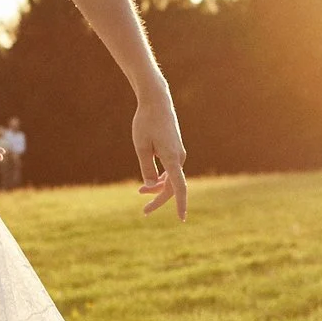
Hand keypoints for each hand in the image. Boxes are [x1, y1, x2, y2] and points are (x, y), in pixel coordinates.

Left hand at [131, 87, 187, 220]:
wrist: (157, 101)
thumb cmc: (146, 122)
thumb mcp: (141, 146)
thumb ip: (146, 168)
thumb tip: (151, 186)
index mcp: (172, 158)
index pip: (178, 187)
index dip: (180, 204)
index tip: (181, 218)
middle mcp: (180, 158)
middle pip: (172, 186)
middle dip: (158, 200)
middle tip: (144, 212)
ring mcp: (179, 154)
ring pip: (170, 178)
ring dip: (157, 188)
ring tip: (140, 194)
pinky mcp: (175, 150)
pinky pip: (170, 170)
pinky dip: (160, 178)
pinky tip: (149, 183)